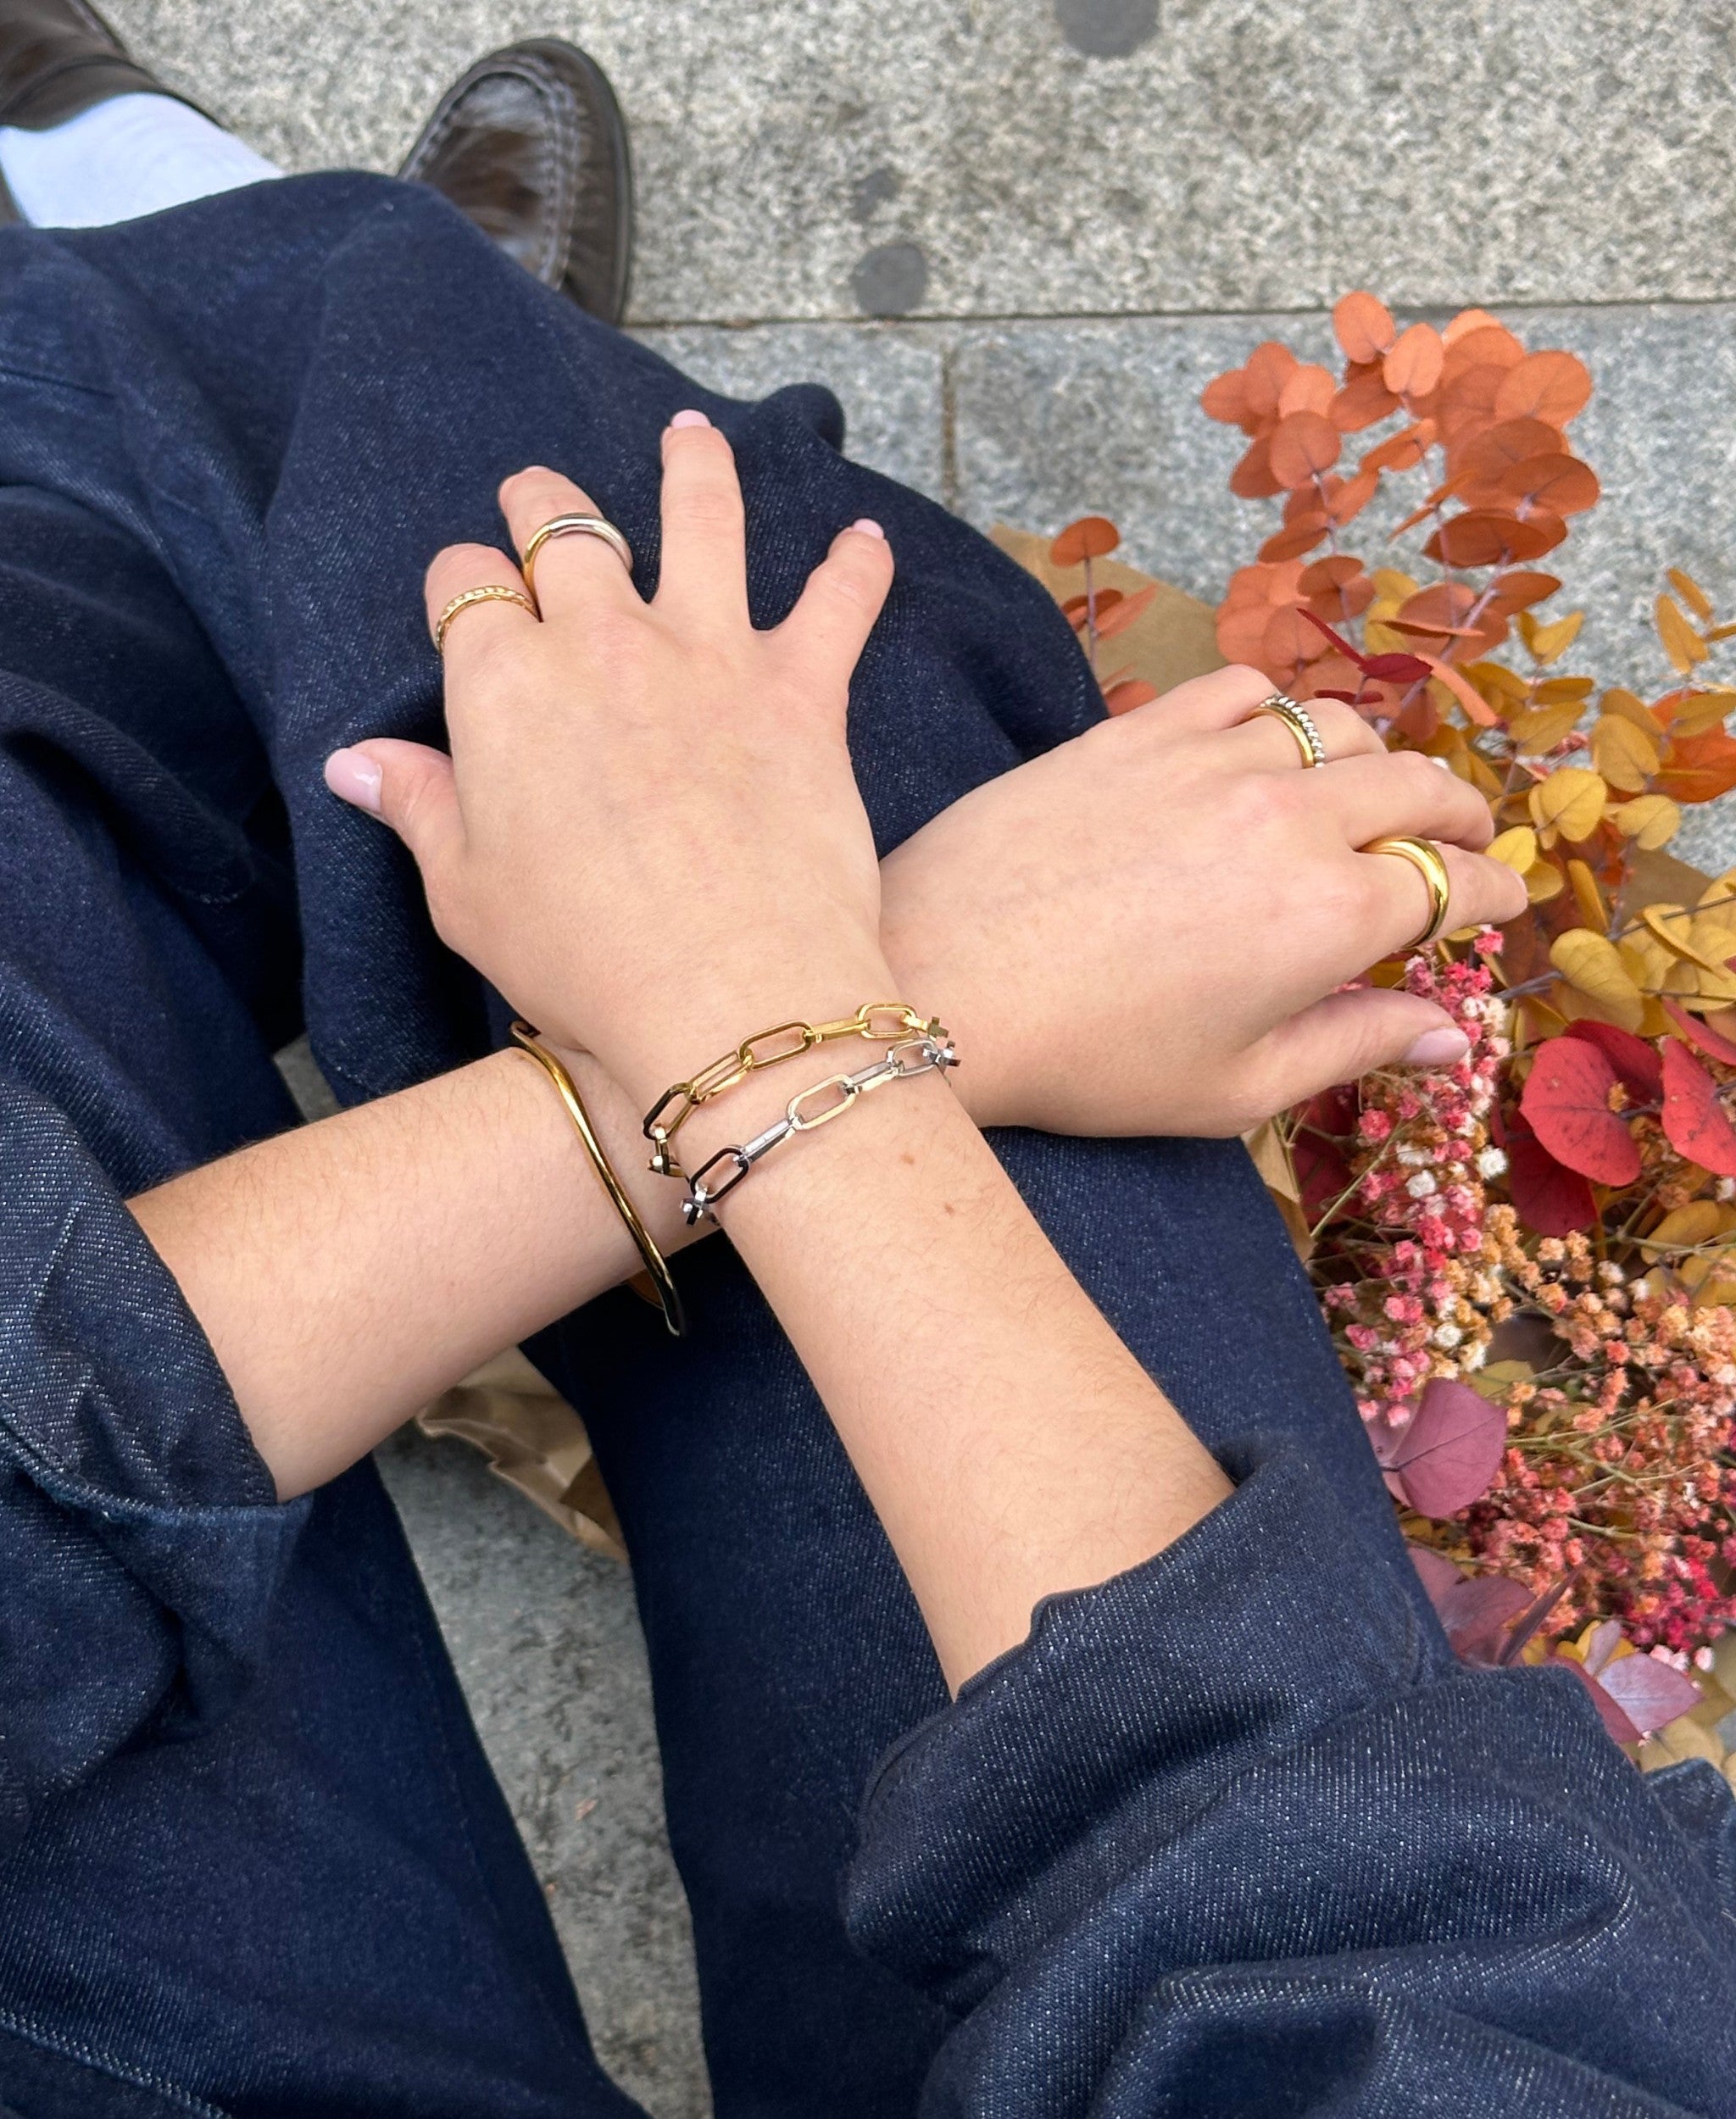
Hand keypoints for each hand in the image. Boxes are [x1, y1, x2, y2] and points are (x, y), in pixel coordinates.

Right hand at [324, 416, 896, 1107]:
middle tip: (539, 494)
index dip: (462, 583)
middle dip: (542, 501)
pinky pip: (838, 604)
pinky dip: (856, 568)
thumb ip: (417, 808)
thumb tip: (353, 761)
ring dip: (693, 469)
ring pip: (701, 521)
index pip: (466, 586)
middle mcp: (604, 643)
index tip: (466, 595)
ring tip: (691, 436)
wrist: (729, 996)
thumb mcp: (466, 894)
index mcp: (504, 684)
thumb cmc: (583, 960)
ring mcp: (709, 655)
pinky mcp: (803, 691)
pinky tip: (867, 542)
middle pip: (565, 530)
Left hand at [880, 664, 1525, 1138]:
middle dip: (1457, 818)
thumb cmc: (1087, 1060)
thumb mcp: (1234, 1088)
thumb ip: (1353, 1047)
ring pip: (1340, 726)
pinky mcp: (1139, 730)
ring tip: (1369, 793)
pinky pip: (1242, 689)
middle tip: (1458, 842)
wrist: (939, 987)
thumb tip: (1449, 1034)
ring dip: (1375, 760)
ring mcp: (1214, 762)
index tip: (1494, 905)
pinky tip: (1266, 743)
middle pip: (1419, 788)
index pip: (1453, 885)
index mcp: (1332, 919)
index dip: (1489, 896)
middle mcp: (1292, 822)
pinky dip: (1276, 711)